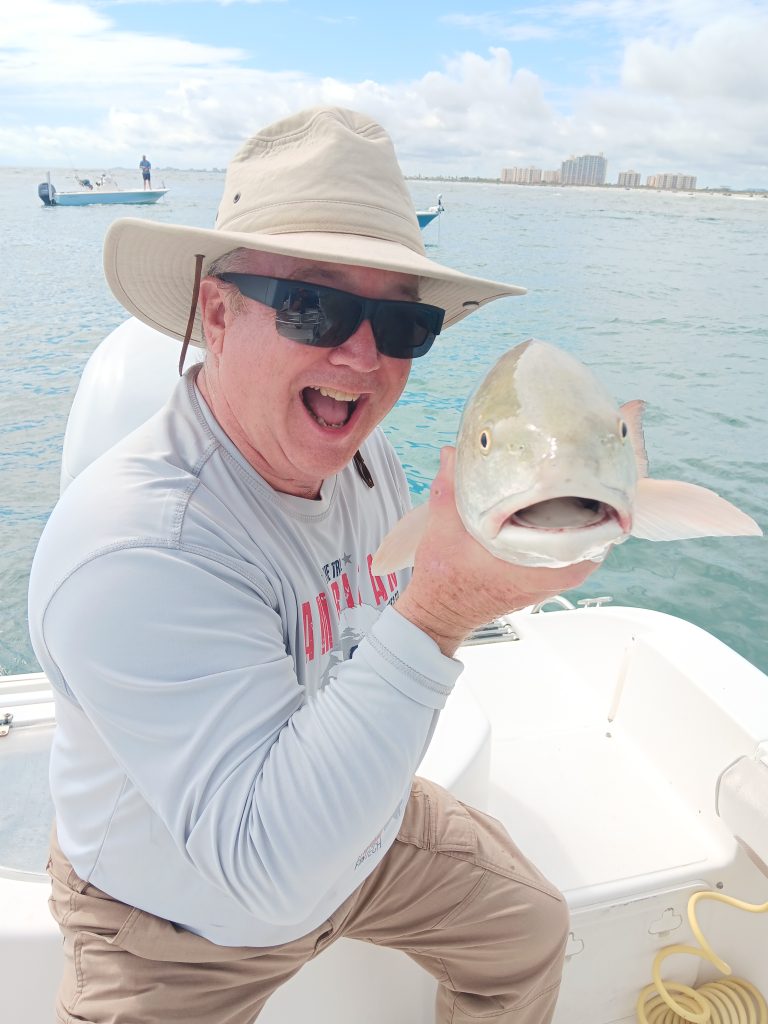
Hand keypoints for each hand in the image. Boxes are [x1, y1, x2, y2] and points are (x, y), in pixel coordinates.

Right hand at [394, 447, 598, 655]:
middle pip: (594, 526)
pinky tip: (546, 509)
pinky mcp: (548, 578)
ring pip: (584, 538)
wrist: (441, 610)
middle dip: (586, 497)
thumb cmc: (446, 580)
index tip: (585, 468)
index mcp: (546, 563)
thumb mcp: (444, 525)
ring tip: (562, 484)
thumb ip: (452, 485)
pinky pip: (570, 548)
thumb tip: (454, 453)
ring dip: (576, 513)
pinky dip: (563, 528)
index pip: (595, 523)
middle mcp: (559, 574)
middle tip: (574, 468)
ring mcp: (556, 577)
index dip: (592, 491)